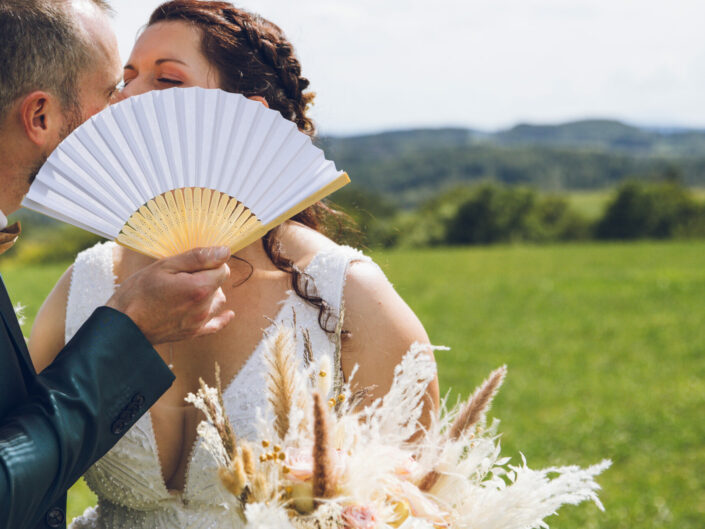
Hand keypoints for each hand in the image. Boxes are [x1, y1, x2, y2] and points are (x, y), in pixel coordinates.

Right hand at [106, 246, 234, 344]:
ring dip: (210, 293)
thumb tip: (224, 252)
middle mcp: (204, 307)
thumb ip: (198, 258)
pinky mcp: (192, 333)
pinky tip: (228, 313)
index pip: (223, 269)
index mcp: (199, 288)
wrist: (123, 325)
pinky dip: (222, 318)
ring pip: (218, 301)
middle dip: (206, 276)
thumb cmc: (139, 292)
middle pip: (219, 285)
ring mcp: (199, 322)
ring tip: (188, 289)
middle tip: (182, 276)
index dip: (209, 263)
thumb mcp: (165, 266)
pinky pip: (215, 325)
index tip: (192, 264)